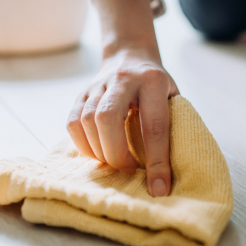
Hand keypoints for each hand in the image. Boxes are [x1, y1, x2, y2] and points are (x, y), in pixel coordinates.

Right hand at [66, 48, 178, 196]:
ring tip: (113, 162)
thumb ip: (172, 126)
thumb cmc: (156, 87)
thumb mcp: (173, 98)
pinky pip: (73, 122)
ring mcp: (98, 84)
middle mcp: (123, 79)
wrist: (130, 56)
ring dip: (99, 150)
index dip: (157, 161)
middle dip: (116, 153)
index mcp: (153, 82)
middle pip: (108, 118)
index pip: (154, 126)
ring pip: (87, 120)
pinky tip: (96, 153)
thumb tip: (168, 174)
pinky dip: (83, 145)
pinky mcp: (81, 92)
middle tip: (128, 170)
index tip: (159, 188)